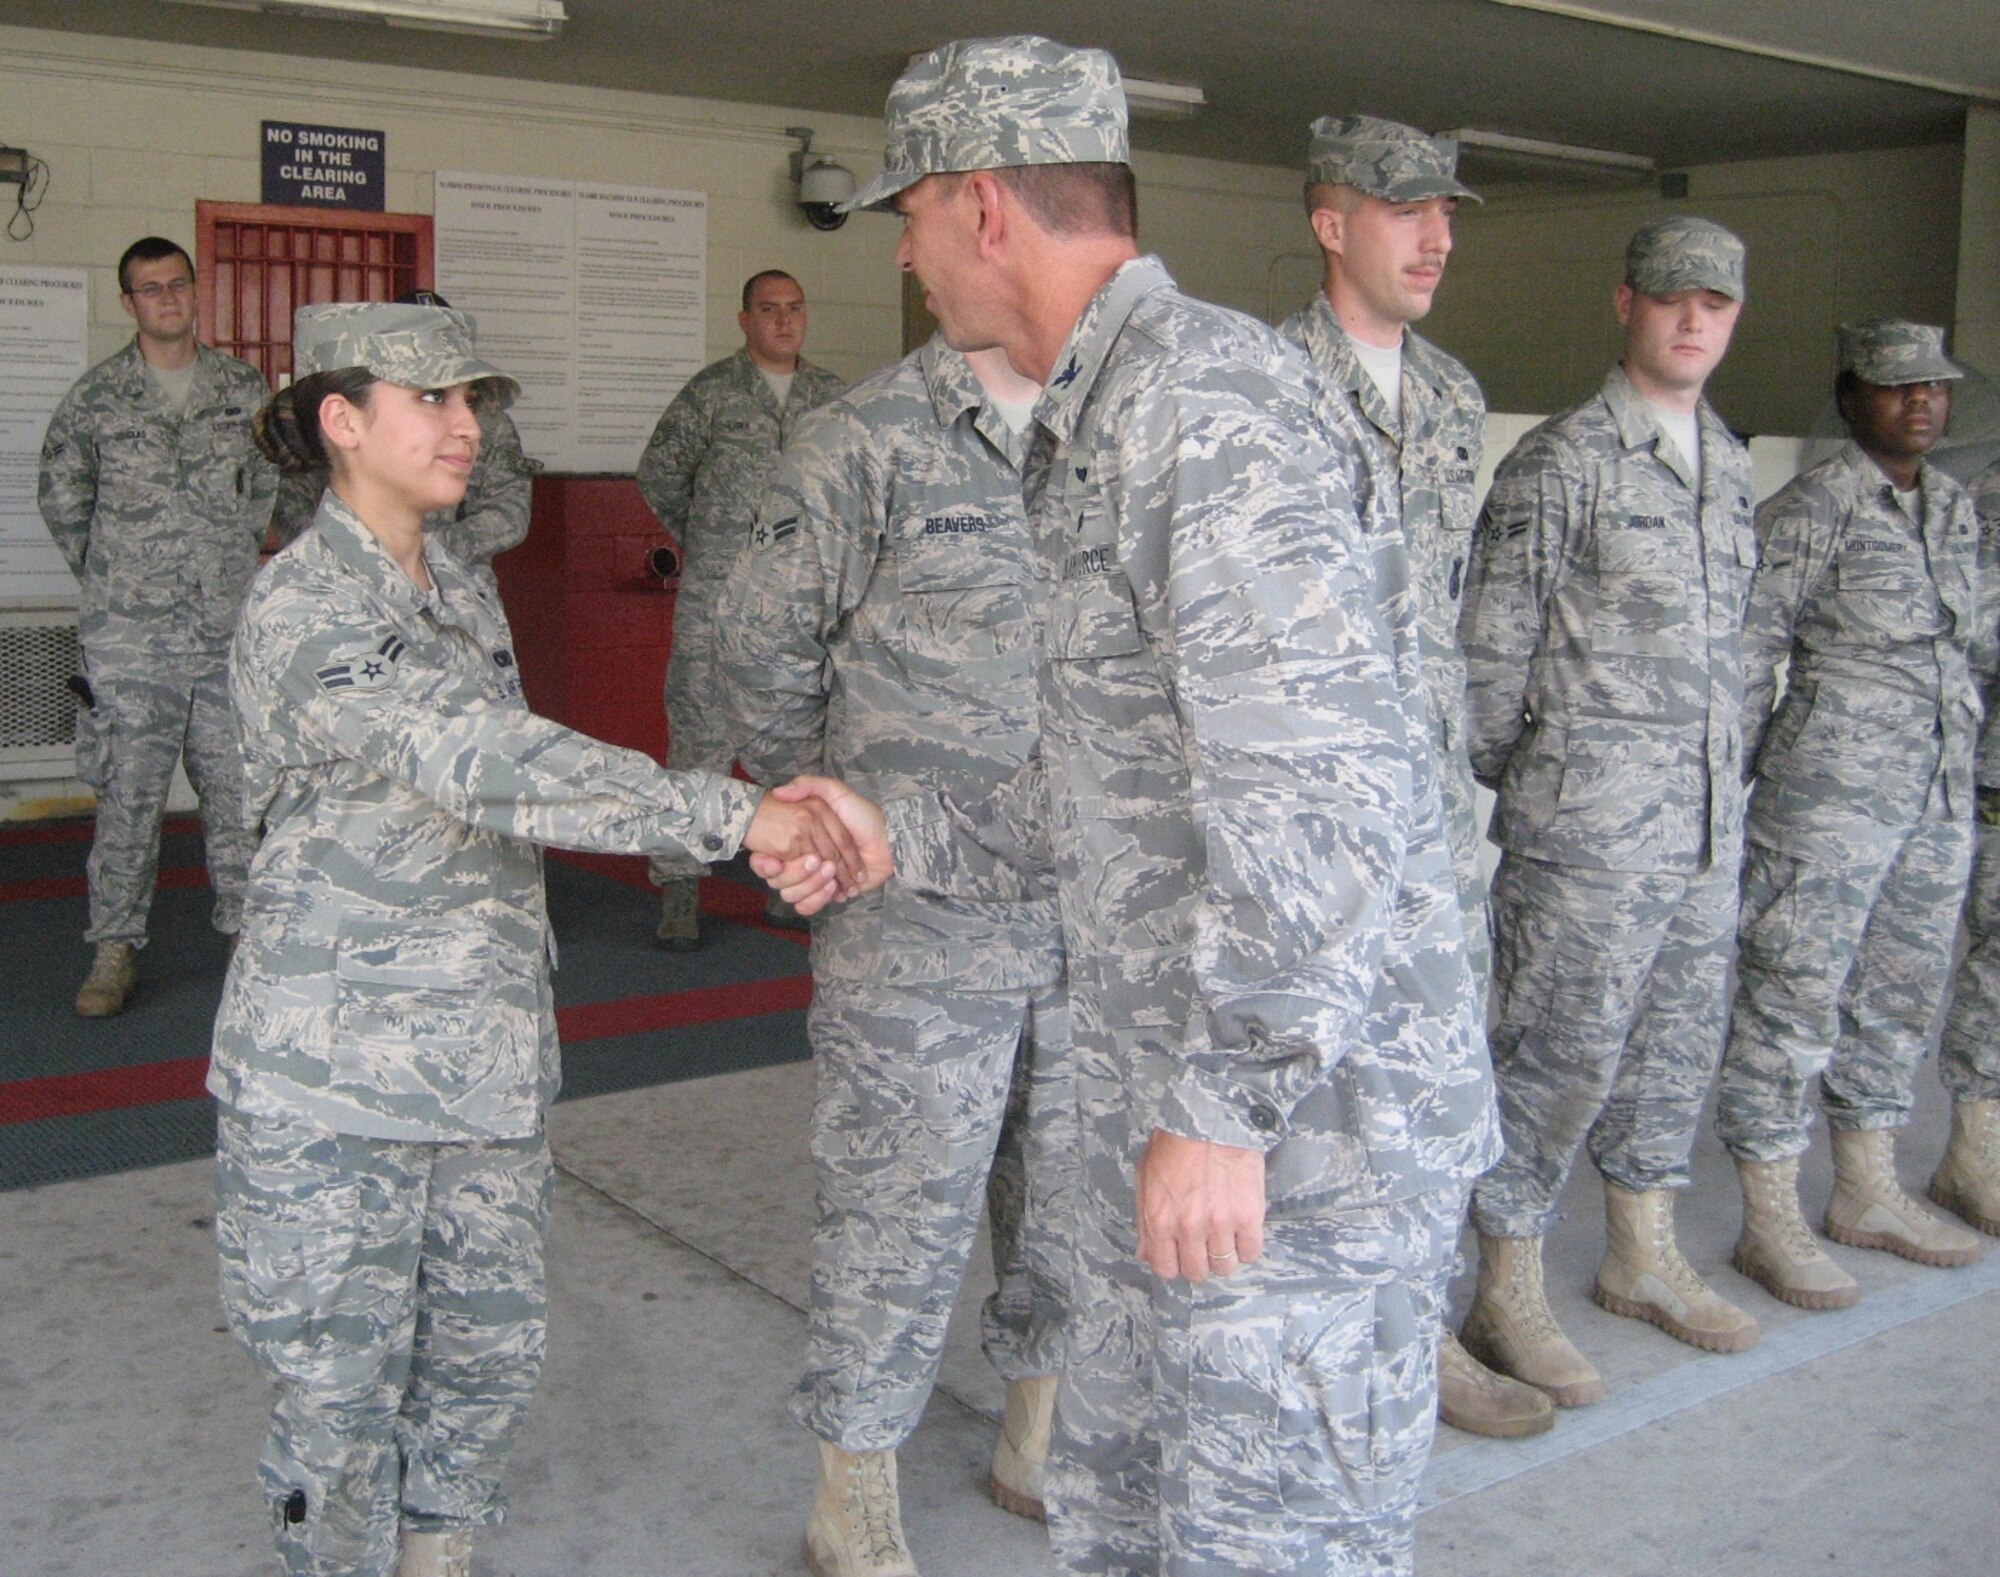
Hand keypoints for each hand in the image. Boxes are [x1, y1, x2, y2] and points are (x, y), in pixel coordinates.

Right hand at [742, 790, 864, 905]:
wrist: (888, 841)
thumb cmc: (862, 816)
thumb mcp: (835, 793)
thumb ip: (807, 785)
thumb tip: (777, 792)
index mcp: (798, 840)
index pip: (767, 858)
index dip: (764, 864)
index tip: (773, 862)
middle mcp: (802, 861)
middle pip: (778, 881)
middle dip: (796, 874)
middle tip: (817, 862)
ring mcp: (814, 880)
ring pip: (792, 895)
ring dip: (810, 887)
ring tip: (832, 876)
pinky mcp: (828, 894)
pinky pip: (808, 906)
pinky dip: (819, 899)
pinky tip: (836, 888)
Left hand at [1135, 1130, 1265, 1281]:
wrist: (1210, 1117)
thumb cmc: (1175, 1143)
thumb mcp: (1146, 1178)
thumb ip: (1144, 1220)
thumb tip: (1145, 1254)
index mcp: (1159, 1220)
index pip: (1166, 1268)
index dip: (1173, 1264)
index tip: (1180, 1254)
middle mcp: (1188, 1228)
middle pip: (1197, 1272)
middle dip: (1199, 1262)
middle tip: (1203, 1244)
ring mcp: (1220, 1224)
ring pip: (1225, 1266)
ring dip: (1224, 1255)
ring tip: (1224, 1235)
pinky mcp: (1248, 1216)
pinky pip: (1251, 1252)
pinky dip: (1247, 1246)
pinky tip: (1242, 1230)